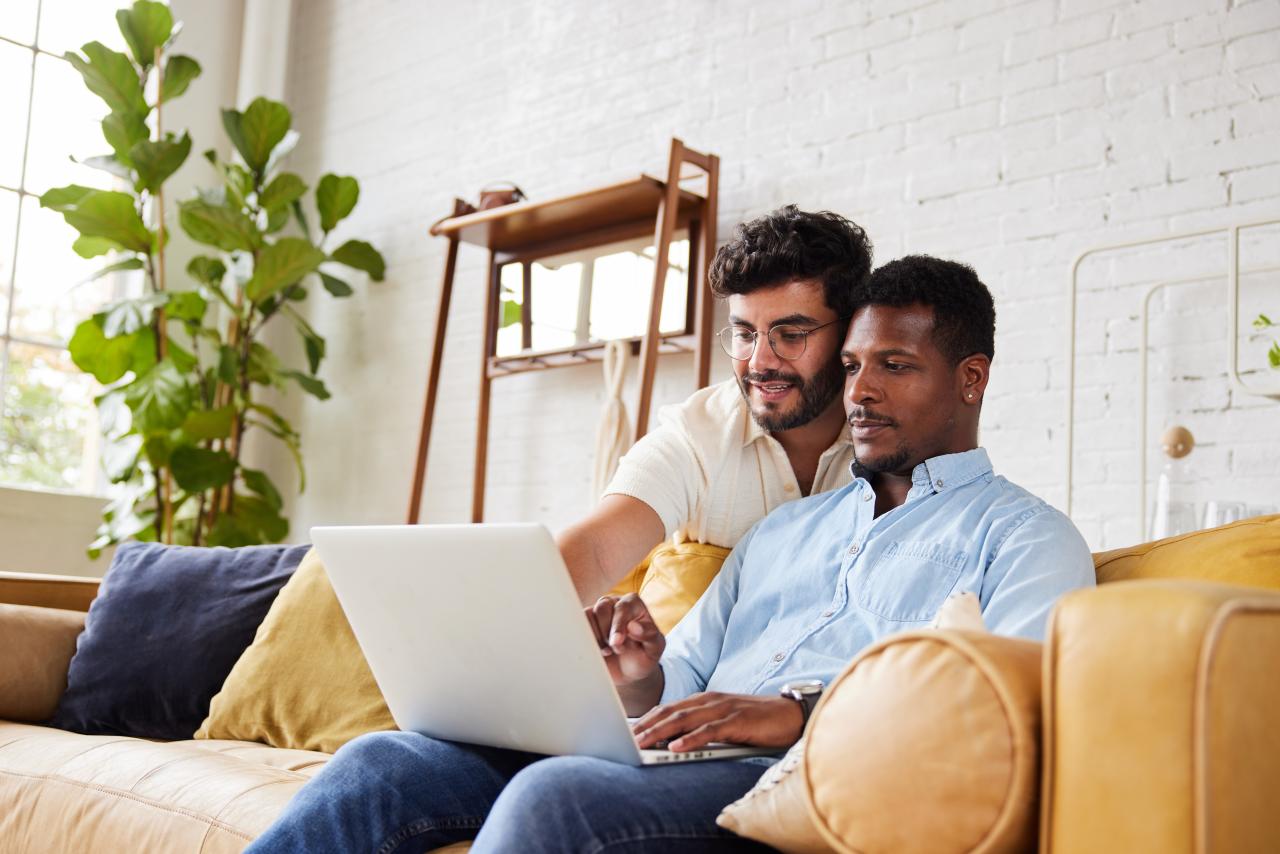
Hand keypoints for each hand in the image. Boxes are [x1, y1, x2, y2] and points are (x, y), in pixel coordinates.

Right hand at [585, 594, 664, 685]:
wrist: (628, 672)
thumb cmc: (643, 656)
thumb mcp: (654, 648)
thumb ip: (649, 635)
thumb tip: (633, 626)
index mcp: (634, 604)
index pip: (622, 607)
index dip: (618, 625)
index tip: (617, 643)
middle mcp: (615, 604)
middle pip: (603, 607)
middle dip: (607, 632)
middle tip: (617, 649)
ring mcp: (599, 613)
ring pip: (589, 614)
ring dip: (597, 636)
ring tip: (608, 651)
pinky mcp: (586, 624)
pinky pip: (578, 624)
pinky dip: (585, 639)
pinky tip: (597, 650)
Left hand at [631, 691, 804, 752]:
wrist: (790, 714)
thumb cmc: (756, 722)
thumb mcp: (724, 723)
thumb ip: (702, 729)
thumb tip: (674, 744)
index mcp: (704, 700)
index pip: (668, 709)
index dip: (646, 720)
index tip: (627, 733)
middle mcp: (710, 701)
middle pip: (671, 712)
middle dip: (646, 726)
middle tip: (625, 740)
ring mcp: (723, 709)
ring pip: (685, 719)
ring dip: (660, 732)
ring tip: (642, 743)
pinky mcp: (738, 720)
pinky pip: (710, 730)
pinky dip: (691, 738)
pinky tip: (676, 747)